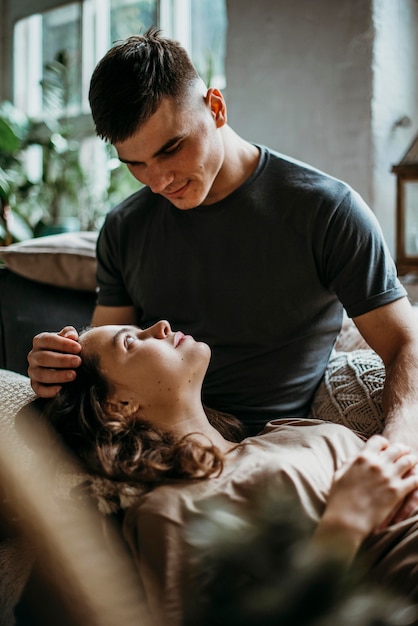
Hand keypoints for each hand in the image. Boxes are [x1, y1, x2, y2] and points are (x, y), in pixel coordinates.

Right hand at [27, 326, 81, 397]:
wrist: (65, 362)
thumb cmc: (67, 347)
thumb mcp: (68, 338)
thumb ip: (69, 333)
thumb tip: (71, 336)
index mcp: (40, 341)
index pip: (48, 340)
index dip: (63, 344)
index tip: (78, 348)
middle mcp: (33, 356)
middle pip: (44, 358)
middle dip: (62, 360)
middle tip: (78, 362)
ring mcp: (33, 371)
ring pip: (41, 374)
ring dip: (58, 375)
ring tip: (73, 375)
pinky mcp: (35, 384)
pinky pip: (39, 389)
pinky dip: (49, 391)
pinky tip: (61, 389)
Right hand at [318, 435, 417, 552]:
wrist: (346, 519)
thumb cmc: (339, 499)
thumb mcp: (340, 474)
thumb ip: (350, 462)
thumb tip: (357, 457)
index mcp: (362, 458)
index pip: (378, 441)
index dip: (384, 443)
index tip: (386, 447)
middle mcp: (377, 464)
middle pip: (396, 449)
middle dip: (401, 449)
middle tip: (405, 452)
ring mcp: (388, 477)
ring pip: (408, 461)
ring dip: (411, 460)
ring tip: (413, 462)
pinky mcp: (397, 491)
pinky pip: (414, 480)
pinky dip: (417, 478)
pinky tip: (416, 479)